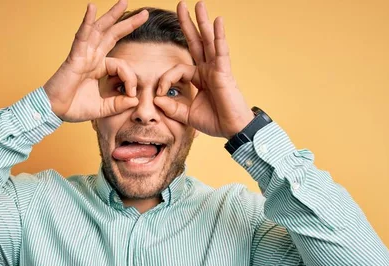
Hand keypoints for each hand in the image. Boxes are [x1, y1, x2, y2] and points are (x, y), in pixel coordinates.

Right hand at [43, 0, 147, 122]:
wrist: (54, 111)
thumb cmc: (73, 108)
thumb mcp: (103, 108)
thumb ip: (119, 104)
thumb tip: (135, 100)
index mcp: (98, 68)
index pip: (121, 65)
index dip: (130, 77)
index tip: (132, 93)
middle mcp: (91, 58)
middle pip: (112, 35)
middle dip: (128, 23)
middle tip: (144, 13)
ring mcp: (83, 55)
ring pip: (100, 31)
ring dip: (112, 16)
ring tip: (124, 2)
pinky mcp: (74, 58)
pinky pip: (82, 37)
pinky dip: (87, 22)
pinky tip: (91, 8)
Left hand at [153, 1, 254, 138]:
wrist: (232, 130)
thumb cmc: (214, 122)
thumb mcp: (187, 115)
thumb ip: (172, 108)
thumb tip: (156, 99)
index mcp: (199, 78)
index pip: (177, 69)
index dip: (165, 79)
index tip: (158, 92)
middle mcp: (208, 70)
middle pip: (196, 42)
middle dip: (188, 24)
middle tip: (182, 4)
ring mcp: (217, 69)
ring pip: (208, 41)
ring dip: (203, 22)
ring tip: (199, 4)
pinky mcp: (224, 72)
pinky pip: (221, 51)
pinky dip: (219, 36)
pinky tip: (218, 20)